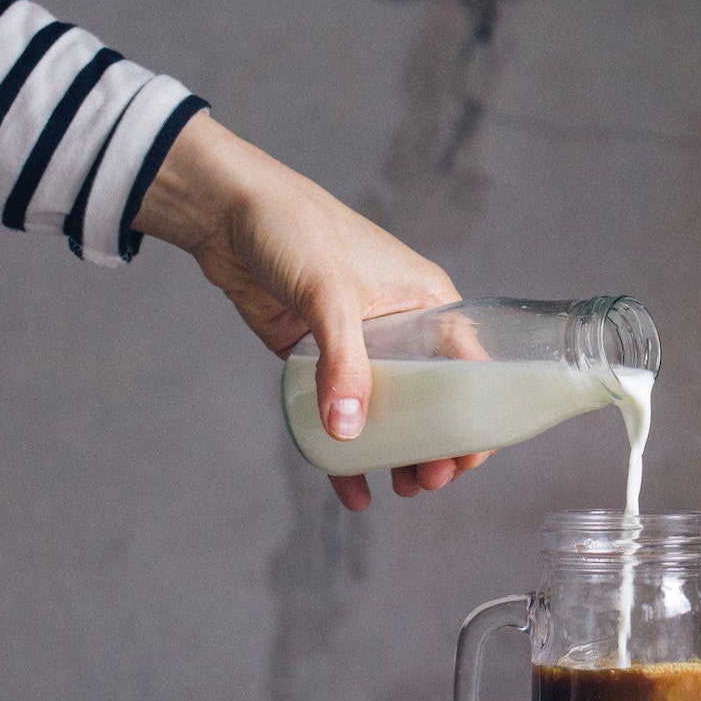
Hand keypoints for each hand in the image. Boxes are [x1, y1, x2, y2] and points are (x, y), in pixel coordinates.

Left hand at [135, 112, 489, 510]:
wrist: (224, 211)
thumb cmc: (294, 228)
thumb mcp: (329, 293)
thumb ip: (343, 362)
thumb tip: (349, 433)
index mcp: (427, 302)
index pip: (470, 367)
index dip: (476, 417)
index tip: (467, 459)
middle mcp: (401, 328)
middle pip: (433, 400)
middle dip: (436, 446)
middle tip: (427, 482)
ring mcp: (358, 347)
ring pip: (389, 413)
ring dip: (397, 454)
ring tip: (400, 489)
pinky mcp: (316, 359)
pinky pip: (340, 412)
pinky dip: (346, 452)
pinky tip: (351, 490)